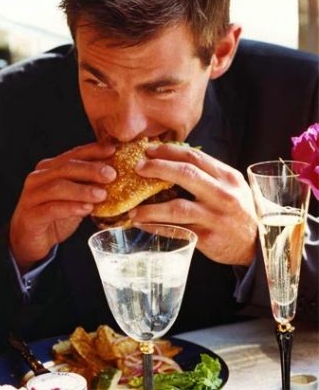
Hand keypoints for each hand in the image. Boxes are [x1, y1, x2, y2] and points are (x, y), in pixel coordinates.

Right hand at [9, 143, 115, 270]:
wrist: (29, 239)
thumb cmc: (54, 215)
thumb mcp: (74, 197)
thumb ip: (88, 185)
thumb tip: (116, 176)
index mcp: (49, 168)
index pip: (73, 155)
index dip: (93, 151)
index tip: (114, 150)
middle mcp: (38, 178)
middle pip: (65, 168)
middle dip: (90, 169)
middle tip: (111, 174)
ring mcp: (32, 196)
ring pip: (58, 187)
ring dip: (82, 190)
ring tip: (102, 194)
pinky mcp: (31, 215)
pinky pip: (52, 209)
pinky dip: (71, 208)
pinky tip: (86, 209)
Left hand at [132, 143, 257, 265]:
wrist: (260, 243)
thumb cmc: (239, 210)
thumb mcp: (231, 187)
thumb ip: (207, 174)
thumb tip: (169, 161)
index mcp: (228, 177)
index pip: (195, 157)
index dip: (169, 151)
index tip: (149, 150)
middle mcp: (223, 195)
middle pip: (186, 174)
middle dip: (158, 168)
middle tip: (138, 168)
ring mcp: (215, 217)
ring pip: (177, 208)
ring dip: (150, 208)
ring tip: (133, 209)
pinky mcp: (208, 238)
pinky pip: (176, 231)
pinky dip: (156, 227)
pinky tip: (143, 225)